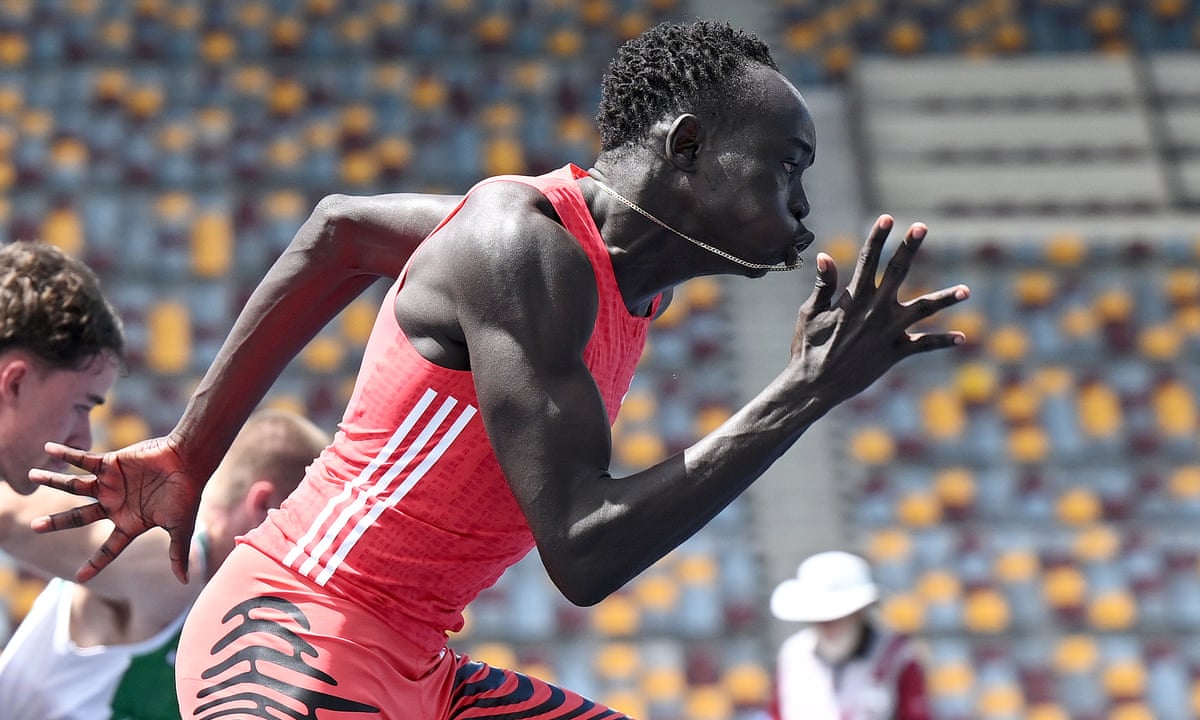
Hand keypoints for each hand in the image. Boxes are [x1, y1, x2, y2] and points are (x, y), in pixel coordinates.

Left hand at [28, 435, 200, 583]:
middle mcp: (115, 504)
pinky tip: (48, 448)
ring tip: (32, 475)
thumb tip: (185, 582)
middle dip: (56, 522)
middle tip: (35, 527)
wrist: (189, 462)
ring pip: (74, 486)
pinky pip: (83, 459)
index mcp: (130, 523)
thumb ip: (177, 552)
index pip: (109, 549)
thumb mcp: (180, 527)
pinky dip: (66, 454)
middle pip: (78, 517)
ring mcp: (110, 484)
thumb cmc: (187, 494)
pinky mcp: (111, 464)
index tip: (79, 578)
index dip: (95, 563)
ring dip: (53, 481)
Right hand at [791, 214, 968, 405]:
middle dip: (909, 248)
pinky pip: (923, 346)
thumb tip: (824, 256)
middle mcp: (875, 310)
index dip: (877, 238)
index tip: (887, 218)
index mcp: (853, 298)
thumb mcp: (810, 313)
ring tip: (966, 290)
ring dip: (945, 299)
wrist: (815, 385)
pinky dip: (942, 341)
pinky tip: (962, 337)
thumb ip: (823, 285)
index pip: (867, 260)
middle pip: (897, 272)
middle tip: (922, 227)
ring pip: (923, 310)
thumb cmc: (808, 347)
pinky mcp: (894, 353)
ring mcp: (888, 332)